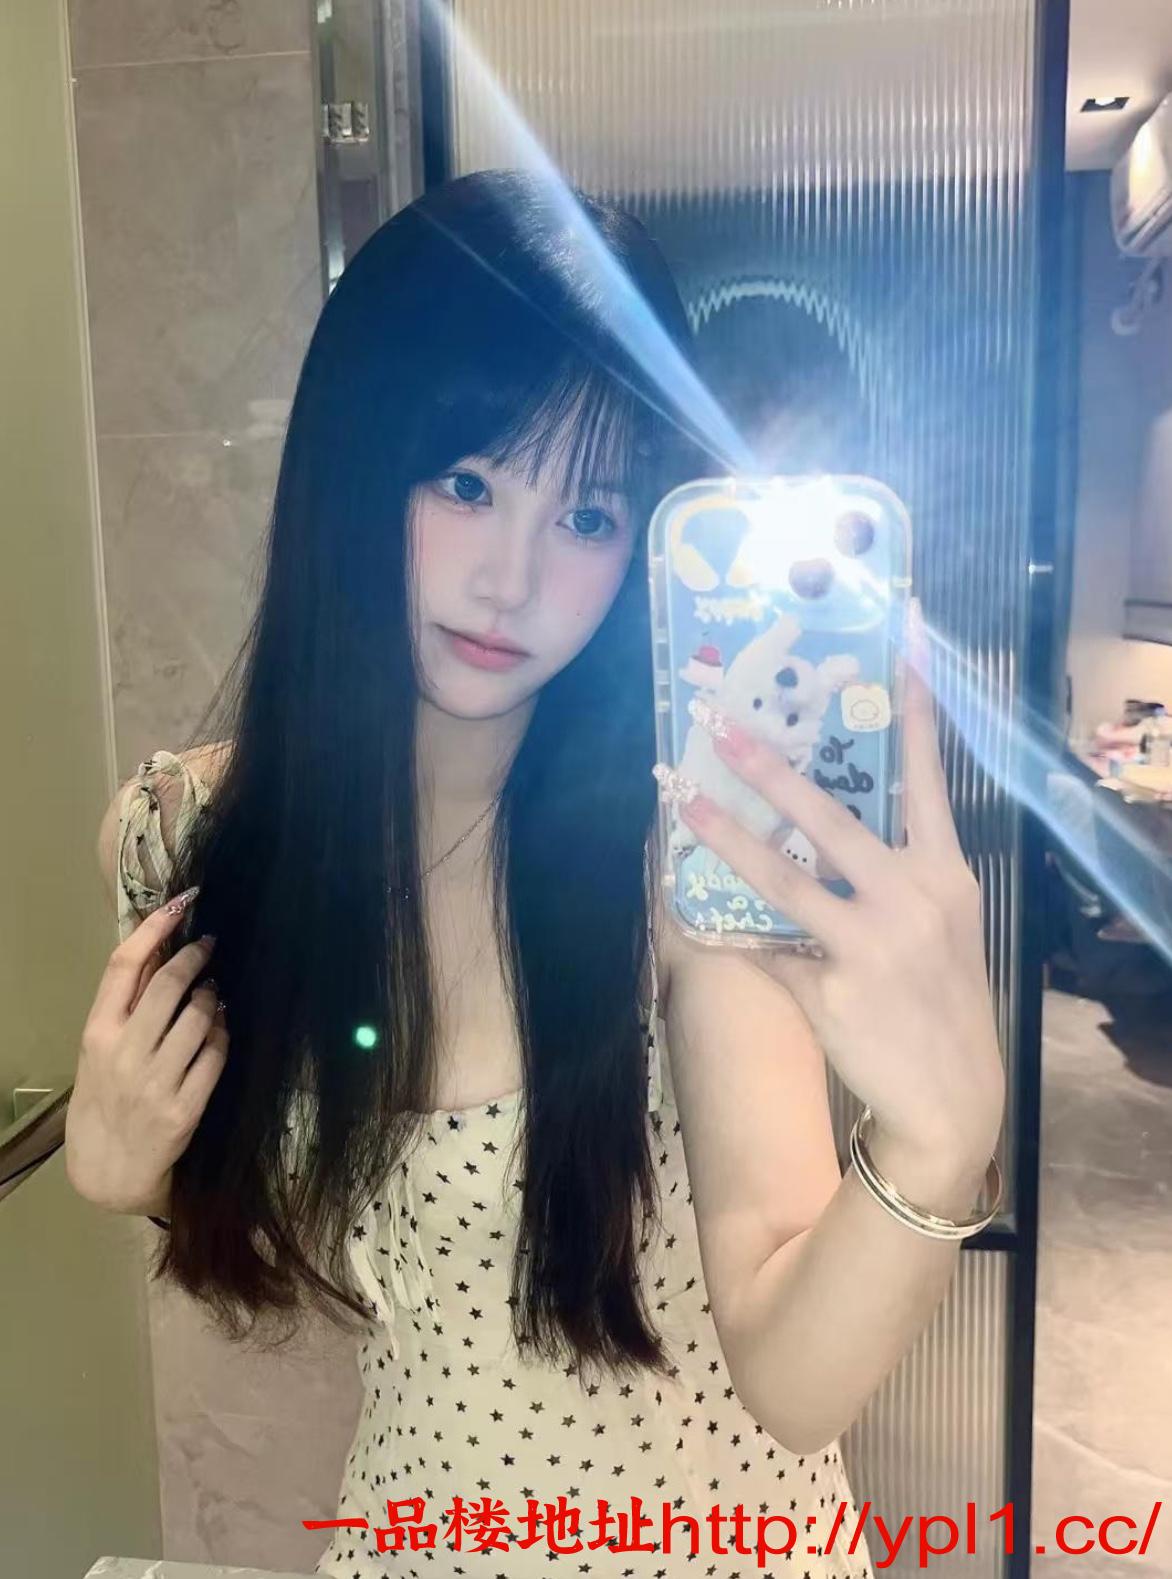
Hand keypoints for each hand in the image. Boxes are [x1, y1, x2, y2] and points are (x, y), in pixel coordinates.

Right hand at [66, 898, 227, 1214]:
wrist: (107, 1171)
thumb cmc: (103, 1100)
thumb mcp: (99, 1050)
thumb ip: (126, 1005)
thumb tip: (159, 948)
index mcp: (96, 1033)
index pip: (124, 966)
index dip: (155, 928)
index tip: (181, 904)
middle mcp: (124, 1054)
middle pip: (169, 984)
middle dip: (196, 955)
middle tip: (209, 944)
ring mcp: (155, 1082)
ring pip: (200, 1016)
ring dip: (212, 995)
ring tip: (213, 991)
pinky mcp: (185, 1109)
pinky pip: (216, 1055)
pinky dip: (223, 1034)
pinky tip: (221, 1027)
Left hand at [673, 600, 1005, 1172]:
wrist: (949, 1098)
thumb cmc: (943, 998)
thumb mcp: (944, 925)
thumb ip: (899, 871)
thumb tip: (825, 826)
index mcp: (945, 874)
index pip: (928, 780)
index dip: (915, 715)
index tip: (905, 646)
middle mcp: (910, 899)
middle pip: (830, 817)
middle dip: (771, 766)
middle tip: (723, 723)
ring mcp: (868, 944)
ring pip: (781, 875)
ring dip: (723, 834)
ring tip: (679, 799)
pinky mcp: (828, 988)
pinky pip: (763, 947)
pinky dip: (728, 930)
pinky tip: (693, 914)